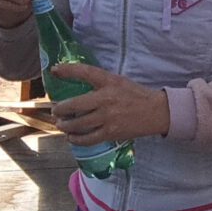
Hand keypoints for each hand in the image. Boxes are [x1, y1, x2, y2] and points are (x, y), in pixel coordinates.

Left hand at [49, 64, 172, 144]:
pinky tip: (72, 137)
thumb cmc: (135, 95)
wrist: (157, 112)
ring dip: (65, 125)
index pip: (86, 72)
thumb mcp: (118, 81)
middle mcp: (106, 99)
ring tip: (62, 124)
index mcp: (110, 82)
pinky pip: (87, 139)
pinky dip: (75, 139)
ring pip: (76, 124)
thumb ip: (99, 82)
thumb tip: (75, 83)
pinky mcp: (111, 133)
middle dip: (59, 109)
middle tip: (56, 111)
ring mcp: (107, 118)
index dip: (68, 70)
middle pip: (73, 105)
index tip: (54, 70)